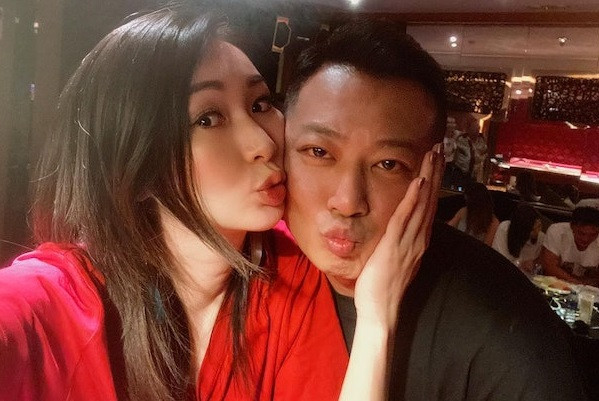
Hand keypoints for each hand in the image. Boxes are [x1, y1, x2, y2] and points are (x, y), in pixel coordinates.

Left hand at [354, 143, 444, 328]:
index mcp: (419, 240)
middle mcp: (419, 238)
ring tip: (433, 154)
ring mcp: (410, 241)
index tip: (437, 161)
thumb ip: (402, 241)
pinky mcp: (395, 245)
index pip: (429, 205)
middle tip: (440, 147)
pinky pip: (405, 218)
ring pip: (422, 204)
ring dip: (429, 177)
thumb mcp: (398, 259)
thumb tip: (403, 226)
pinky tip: (418, 182)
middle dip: (436, 172)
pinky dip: (413, 199)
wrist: (380, 310)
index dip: (434, 182)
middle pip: (431, 199)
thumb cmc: (384, 286)